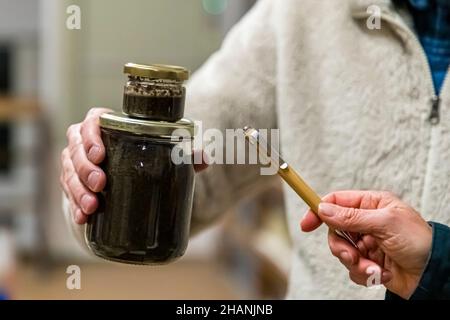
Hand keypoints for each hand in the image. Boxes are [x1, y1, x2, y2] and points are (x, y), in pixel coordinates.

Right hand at [60, 108, 208, 224]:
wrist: (133, 177)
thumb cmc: (146, 157)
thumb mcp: (164, 153)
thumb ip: (184, 153)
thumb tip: (203, 158)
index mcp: (107, 126)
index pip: (92, 121)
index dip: (91, 136)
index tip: (100, 154)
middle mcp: (86, 142)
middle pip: (76, 149)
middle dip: (85, 168)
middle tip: (101, 184)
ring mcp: (77, 163)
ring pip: (69, 172)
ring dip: (78, 190)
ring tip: (92, 206)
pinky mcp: (74, 183)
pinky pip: (68, 193)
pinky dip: (74, 207)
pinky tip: (83, 218)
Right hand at [301, 190, 431, 298]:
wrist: (435, 274)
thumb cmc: (420, 242)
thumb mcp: (385, 223)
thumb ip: (351, 217)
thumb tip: (323, 209)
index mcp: (372, 204)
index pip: (337, 202)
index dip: (319, 210)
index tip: (307, 224)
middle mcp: (367, 222)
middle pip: (334, 230)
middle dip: (341, 246)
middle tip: (350, 254)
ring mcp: (367, 243)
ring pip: (341, 251)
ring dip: (354, 262)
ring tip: (372, 267)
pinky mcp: (368, 262)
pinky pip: (352, 268)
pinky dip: (363, 273)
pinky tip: (380, 273)